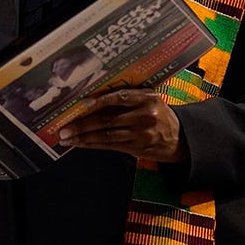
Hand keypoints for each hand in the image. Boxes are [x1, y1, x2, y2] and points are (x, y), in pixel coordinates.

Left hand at [56, 89, 183, 160]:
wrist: (180, 137)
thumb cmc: (156, 113)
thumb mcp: (148, 100)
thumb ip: (127, 97)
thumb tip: (90, 98)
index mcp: (147, 98)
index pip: (119, 97)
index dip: (98, 101)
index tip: (79, 105)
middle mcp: (145, 115)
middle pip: (108, 119)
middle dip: (82, 124)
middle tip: (64, 127)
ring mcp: (141, 133)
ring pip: (106, 135)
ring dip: (83, 137)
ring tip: (66, 138)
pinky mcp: (137, 147)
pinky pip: (110, 145)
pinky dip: (92, 144)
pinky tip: (79, 143)